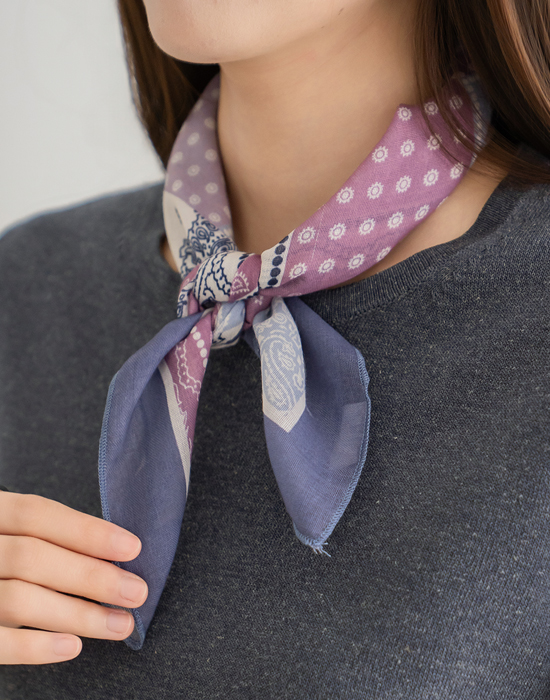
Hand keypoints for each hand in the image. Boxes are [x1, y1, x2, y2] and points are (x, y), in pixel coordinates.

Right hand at [0, 491, 146, 664]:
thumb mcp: (7, 534)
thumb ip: (43, 537)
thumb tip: (111, 555)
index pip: (36, 514)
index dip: (86, 531)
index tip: (132, 547)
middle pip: (32, 557)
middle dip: (91, 576)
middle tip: (136, 592)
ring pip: (18, 599)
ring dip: (77, 614)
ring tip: (119, 624)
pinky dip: (36, 647)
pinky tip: (74, 647)